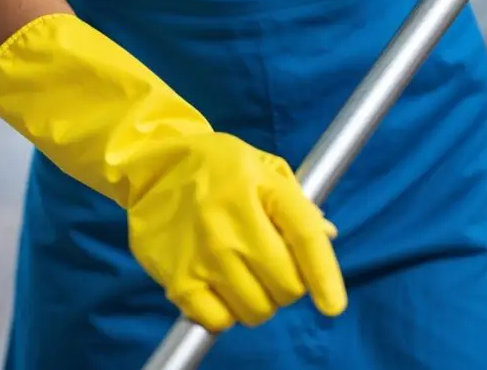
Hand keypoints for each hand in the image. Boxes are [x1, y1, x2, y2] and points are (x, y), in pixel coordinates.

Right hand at [126, 131, 345, 330]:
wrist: (152, 166)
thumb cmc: (216, 166)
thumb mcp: (263, 167)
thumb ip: (297, 203)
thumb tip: (327, 236)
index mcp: (260, 187)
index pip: (304, 237)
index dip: (325, 276)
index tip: (333, 305)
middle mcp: (232, 223)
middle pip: (285, 285)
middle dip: (289, 285)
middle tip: (271, 268)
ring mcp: (204, 255)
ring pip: (255, 309)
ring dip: (259, 302)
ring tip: (244, 276)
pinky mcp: (177, 279)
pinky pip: (217, 320)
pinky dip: (225, 314)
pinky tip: (220, 289)